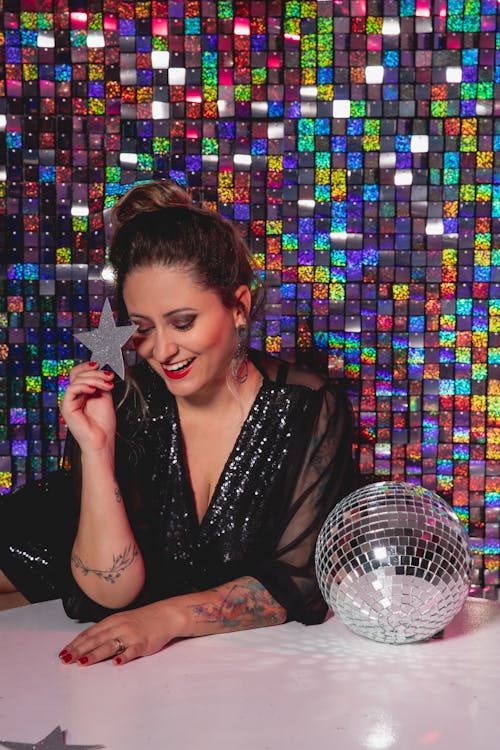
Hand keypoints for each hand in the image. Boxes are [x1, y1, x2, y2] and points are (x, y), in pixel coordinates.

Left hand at [58, 601, 184, 666]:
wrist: (165, 615)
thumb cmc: (142, 620)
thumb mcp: (121, 621)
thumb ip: (106, 631)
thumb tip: (87, 643)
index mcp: (112, 621)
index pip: (90, 633)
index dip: (76, 643)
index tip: (64, 652)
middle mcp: (119, 627)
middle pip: (96, 639)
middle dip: (79, 650)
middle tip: (66, 659)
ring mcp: (131, 635)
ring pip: (110, 645)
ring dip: (95, 654)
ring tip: (82, 662)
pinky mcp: (143, 643)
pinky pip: (132, 650)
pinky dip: (123, 657)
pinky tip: (116, 662)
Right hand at [60, 362, 115, 453]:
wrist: (102, 439)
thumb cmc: (103, 423)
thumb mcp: (104, 396)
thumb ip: (99, 383)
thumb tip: (100, 370)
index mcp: (81, 392)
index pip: (78, 372)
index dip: (88, 366)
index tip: (102, 366)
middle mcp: (73, 396)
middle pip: (77, 373)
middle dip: (95, 372)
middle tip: (109, 377)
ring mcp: (69, 401)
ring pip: (76, 379)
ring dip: (95, 379)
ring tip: (107, 385)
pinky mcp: (67, 407)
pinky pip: (71, 389)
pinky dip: (84, 386)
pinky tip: (94, 390)